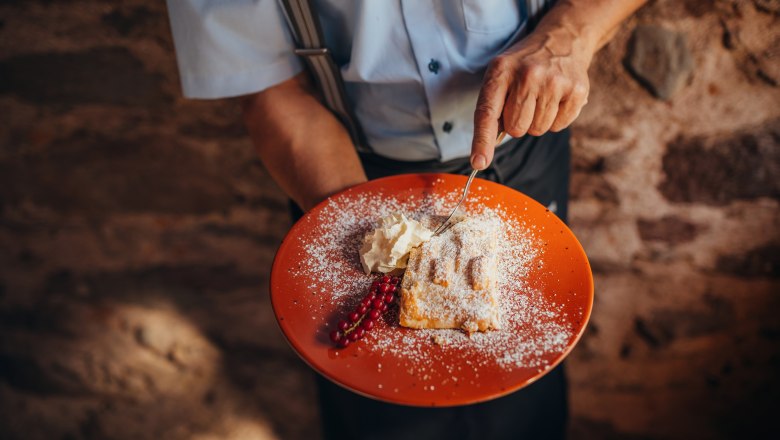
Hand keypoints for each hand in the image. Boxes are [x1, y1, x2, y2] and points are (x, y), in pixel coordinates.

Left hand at [471, 30, 592, 169]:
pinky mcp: (577, 91)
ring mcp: (555, 82)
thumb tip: (484, 151)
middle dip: (517, 123)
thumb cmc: (525, 65)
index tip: (479, 162)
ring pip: (537, 130)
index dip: (482, 140)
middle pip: (516, 129)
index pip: (487, 112)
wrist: (563, 39)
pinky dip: (556, 119)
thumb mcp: (501, 74)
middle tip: (524, 102)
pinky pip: (558, 126)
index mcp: (501, 70)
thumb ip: (492, 108)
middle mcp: (528, 74)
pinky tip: (556, 99)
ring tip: (541, 97)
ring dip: (537, 121)